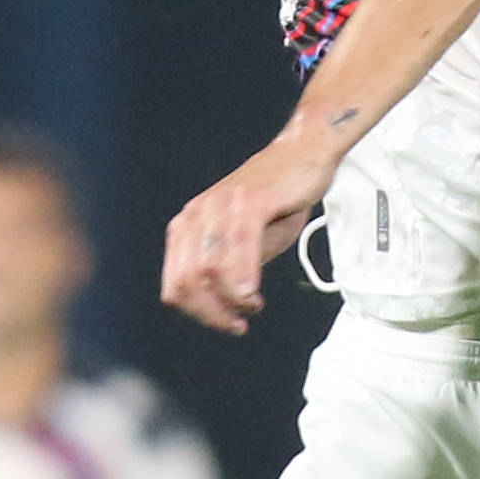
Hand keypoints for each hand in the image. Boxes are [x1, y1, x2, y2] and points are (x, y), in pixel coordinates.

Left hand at [163, 131, 334, 334]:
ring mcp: (222, 205)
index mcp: (189, 226)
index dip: (197, 313)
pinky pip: (239, 244)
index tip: (225, 323)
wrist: (304, 155)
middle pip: (187, 281)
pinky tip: (252, 293)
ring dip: (230, 298)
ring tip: (252, 306)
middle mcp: (198, 214)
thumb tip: (220, 304)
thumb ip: (228, 267)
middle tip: (238, 324)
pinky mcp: (251, 200)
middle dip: (212, 313)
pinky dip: (243, 275)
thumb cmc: (277, 199)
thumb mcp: (246, 241)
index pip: (175, 283)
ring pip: (210, 267)